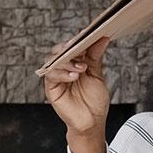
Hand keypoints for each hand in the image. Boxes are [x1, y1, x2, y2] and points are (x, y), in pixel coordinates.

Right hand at [43, 37, 111, 152]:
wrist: (92, 122)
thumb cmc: (94, 101)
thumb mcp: (97, 75)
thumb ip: (95, 58)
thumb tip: (102, 39)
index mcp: (75, 63)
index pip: (74, 46)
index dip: (80, 38)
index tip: (89, 31)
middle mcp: (63, 68)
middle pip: (60, 50)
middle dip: (70, 47)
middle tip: (81, 46)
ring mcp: (56, 77)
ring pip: (54, 60)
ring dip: (68, 61)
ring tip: (81, 68)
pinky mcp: (51, 88)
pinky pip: (51, 75)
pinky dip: (62, 73)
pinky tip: (74, 76)